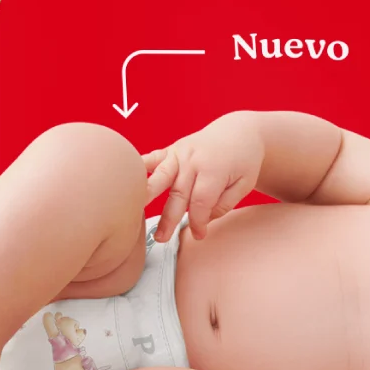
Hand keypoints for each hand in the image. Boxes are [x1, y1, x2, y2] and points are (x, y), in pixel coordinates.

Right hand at [140, 113, 265, 240]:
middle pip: (178, 194)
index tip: (199, 235)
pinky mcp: (171, 149)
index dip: (198, 222)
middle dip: (169, 218)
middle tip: (161, 239)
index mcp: (214, 169)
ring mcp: (180, 152)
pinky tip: (125, 180)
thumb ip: (225, 204)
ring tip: (133, 213)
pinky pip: (152, 158)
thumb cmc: (243, 160)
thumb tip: (202, 219)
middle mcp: (194, 159)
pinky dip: (138, 167)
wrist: (239, 131)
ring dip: (147, 196)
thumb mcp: (244, 184)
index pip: (201, 202)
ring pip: (160, 177)